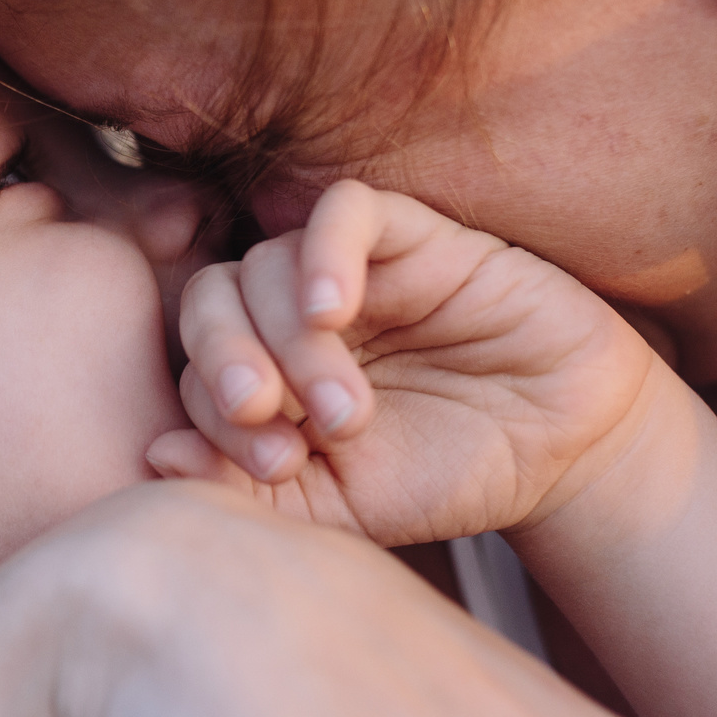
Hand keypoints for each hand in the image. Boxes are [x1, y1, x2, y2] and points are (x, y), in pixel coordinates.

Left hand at [151, 180, 690, 545]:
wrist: (565, 453)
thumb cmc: (446, 476)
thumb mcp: (342, 506)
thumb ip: (251, 488)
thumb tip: (151, 456)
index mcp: (262, 375)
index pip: (191, 367)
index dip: (211, 414)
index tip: (272, 466)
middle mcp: (291, 315)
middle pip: (209, 299)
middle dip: (223, 360)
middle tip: (266, 417)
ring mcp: (349, 270)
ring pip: (268, 260)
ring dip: (287, 337)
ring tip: (344, 408)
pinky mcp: (414, 234)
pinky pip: (343, 210)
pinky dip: (323, 252)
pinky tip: (335, 310)